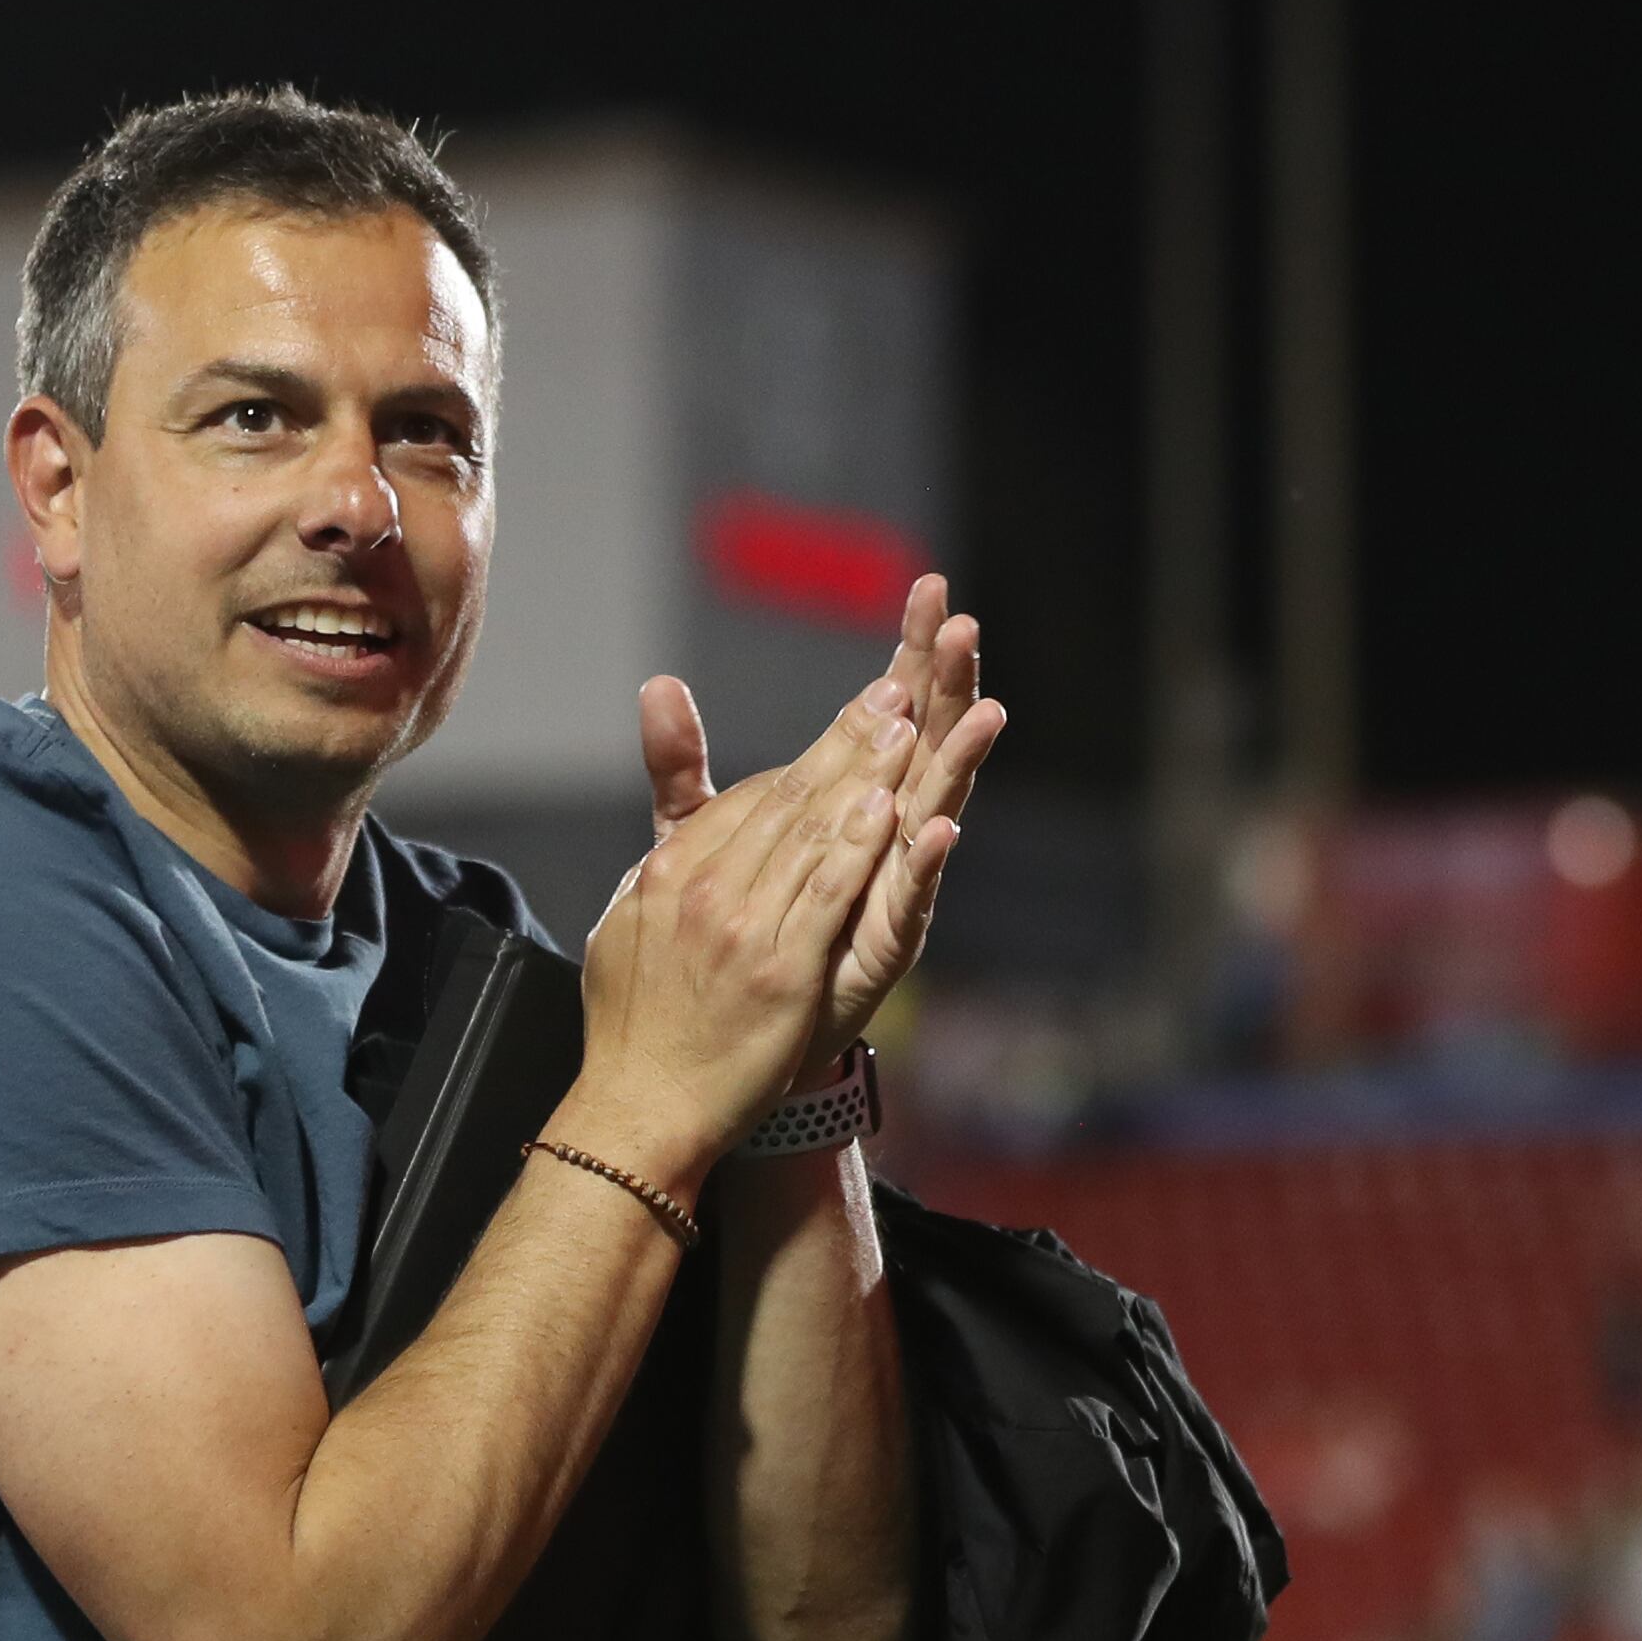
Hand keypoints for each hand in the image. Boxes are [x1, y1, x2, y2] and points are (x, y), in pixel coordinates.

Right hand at [565, 678, 917, 1192]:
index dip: (813, 755)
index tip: (859, 714)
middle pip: (788, 801)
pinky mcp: (780, 973)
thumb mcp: (630, 909)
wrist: (640, 1106)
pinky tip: (891, 810)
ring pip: (811, 837)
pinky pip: (824, 898)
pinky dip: (857, 851)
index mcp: (670, 871)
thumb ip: (662, 824)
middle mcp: (704, 889)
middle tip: (894, 692)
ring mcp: (742, 930)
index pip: (752, 800)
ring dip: (862, 776)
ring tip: (905, 727)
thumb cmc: (638, 1018)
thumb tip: (659, 732)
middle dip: (847, 741)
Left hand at [640, 574, 1003, 1071]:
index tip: (927, 590)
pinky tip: (939, 827)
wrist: (721, 1050)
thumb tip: (657, 685)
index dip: (907, 654)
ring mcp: (886, 892)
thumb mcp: (698, 844)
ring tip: (984, 707)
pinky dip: (922, 864)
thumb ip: (684, 770)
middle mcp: (879, 842)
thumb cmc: (727, 943)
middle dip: (944, 685)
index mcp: (847, 809)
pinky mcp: (881, 947)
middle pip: (921, 745)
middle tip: (961, 621)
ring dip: (958, 760)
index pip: (884, 713)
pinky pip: (908, 900)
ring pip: (932, 811)